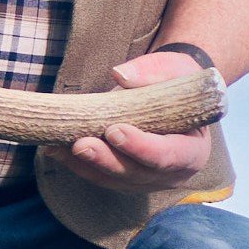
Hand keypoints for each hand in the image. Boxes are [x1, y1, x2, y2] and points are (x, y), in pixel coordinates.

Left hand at [44, 49, 216, 192]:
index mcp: (192, 149)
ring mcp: (148, 179)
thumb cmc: (174, 80)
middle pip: (137, 173)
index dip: (141, 147)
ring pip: (114, 179)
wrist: (169, 92)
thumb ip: (153, 72)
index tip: (115, 131)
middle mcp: (172, 172)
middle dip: (106, 160)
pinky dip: (78, 165)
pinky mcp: (126, 178)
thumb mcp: (173, 69)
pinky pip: (101, 176)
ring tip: (58, 147)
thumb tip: (121, 75)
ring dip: (86, 165)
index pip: (167, 155)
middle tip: (80, 144)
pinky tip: (55, 150)